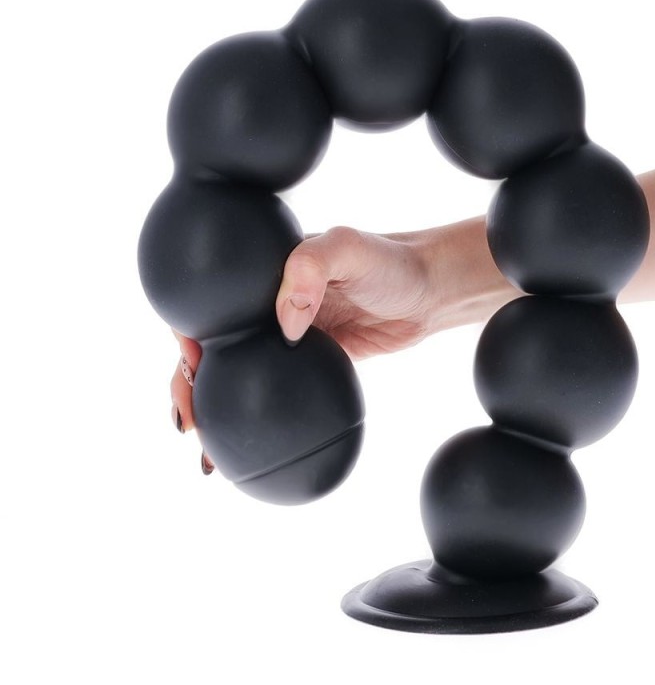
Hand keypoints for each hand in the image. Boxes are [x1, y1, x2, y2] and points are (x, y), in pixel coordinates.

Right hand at [168, 225, 435, 437]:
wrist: (429, 291)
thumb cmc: (390, 260)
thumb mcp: (348, 248)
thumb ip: (310, 268)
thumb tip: (283, 323)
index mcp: (262, 273)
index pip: (210, 303)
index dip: (187, 332)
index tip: (190, 363)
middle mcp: (266, 303)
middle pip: (214, 345)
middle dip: (189, 382)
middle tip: (189, 419)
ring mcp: (286, 334)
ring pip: (237, 372)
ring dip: (214, 405)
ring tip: (203, 443)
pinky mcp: (309, 360)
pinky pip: (273, 388)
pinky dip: (254, 413)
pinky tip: (245, 444)